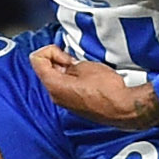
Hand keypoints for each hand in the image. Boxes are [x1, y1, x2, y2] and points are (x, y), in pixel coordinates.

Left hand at [32, 45, 158, 127]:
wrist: (122, 108)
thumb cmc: (107, 89)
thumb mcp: (87, 66)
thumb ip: (70, 63)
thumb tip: (66, 65)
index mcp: (54, 86)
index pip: (36, 60)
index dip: (50, 50)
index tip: (65, 55)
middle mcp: (55, 97)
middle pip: (44, 70)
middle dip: (57, 60)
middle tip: (74, 61)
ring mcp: (64, 103)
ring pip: (55, 79)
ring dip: (65, 70)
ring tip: (83, 70)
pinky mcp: (73, 106)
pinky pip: (64, 88)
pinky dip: (70, 80)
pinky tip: (86, 79)